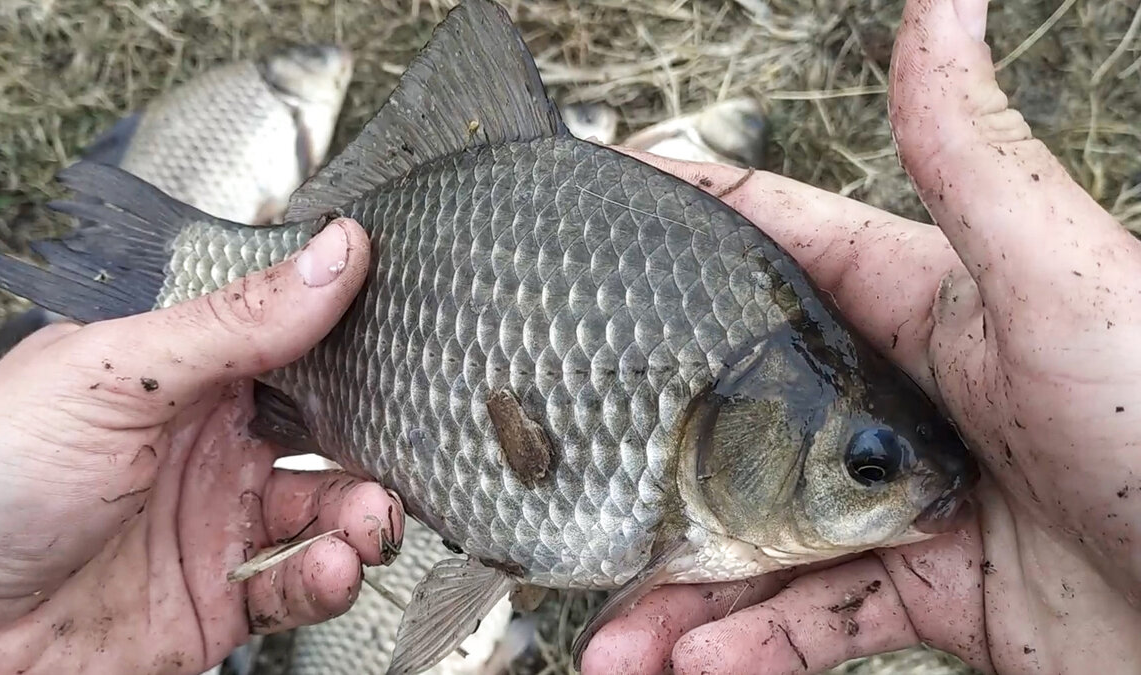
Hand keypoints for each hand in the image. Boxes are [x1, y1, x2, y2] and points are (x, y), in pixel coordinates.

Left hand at [0, 218, 404, 673]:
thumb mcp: (113, 375)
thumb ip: (235, 322)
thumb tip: (335, 253)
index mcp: (181, 375)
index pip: (291, 343)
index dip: (350, 339)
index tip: (408, 334)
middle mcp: (205, 445)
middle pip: (326, 432)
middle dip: (374, 439)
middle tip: (406, 442)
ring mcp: (214, 525)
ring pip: (327, 511)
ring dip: (362, 514)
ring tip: (365, 522)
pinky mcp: (219, 601)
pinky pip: (300, 587)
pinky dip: (328, 580)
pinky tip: (329, 568)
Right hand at [584, 0, 1140, 671]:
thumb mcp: (1061, 274)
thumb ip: (971, 152)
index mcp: (918, 302)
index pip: (772, 243)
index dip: (678, 221)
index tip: (580, 215)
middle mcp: (897, 397)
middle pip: (736, 418)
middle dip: (653, 459)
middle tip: (568, 483)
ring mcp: (905, 500)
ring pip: (760, 543)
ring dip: (682, 594)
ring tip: (617, 639)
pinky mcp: (927, 589)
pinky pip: (814, 621)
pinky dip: (749, 649)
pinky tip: (685, 665)